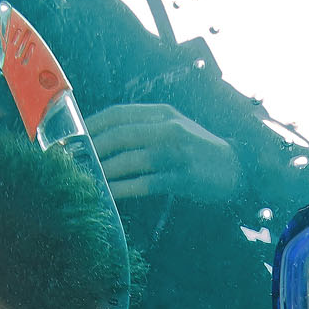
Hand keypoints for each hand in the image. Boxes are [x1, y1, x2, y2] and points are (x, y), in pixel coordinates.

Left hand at [87, 103, 242, 203]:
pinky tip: (108, 194)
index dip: (91, 124)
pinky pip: (145, 183)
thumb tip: (102, 138)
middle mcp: (169, 128)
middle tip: (72, 162)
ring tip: (85, 179)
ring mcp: (177, 152)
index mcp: (162, 113)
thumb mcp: (173, 128)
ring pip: (131, 160)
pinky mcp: (182, 177)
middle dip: (91, 149)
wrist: (237, 168)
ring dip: (104, 171)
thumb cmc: (198, 150)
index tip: (71, 137)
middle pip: (120, 135)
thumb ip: (144, 128)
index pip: (118, 113)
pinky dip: (123, 189)